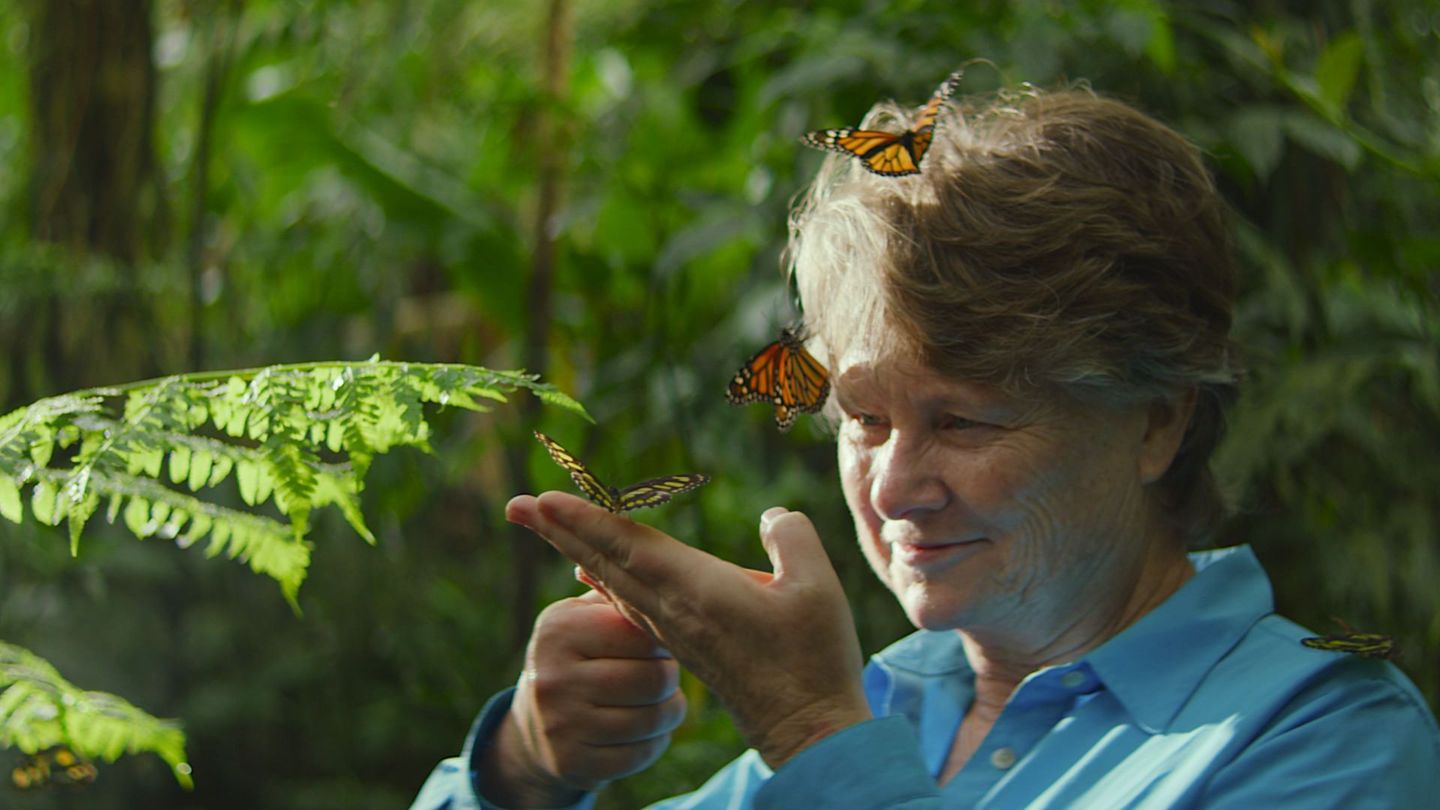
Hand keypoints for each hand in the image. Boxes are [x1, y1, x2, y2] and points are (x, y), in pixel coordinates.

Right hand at [479, 590, 685, 806]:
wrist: (536, 722)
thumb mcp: (583, 616)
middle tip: (662, 674)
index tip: (658, 643)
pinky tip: (647, 729)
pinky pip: (641, 754)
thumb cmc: (579, 655)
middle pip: (654, 679)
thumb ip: (616, 590)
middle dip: (669, 678)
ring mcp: (560, 724)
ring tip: (662, 700)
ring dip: (669, 712)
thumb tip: (653, 556)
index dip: (662, 640)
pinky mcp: (572, 763)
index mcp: (560, 629)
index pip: (641, 633)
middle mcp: (554, 677)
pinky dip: (655, 742)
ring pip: (653, 720)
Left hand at [506, 492, 871, 768]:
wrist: (808, 731)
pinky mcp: (684, 646)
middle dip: (560, 530)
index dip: (586, 519)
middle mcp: (673, 611)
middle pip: (604, 561)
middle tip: (516, 505)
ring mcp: (674, 631)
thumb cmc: (814, 660)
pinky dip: (603, 579)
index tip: (545, 500)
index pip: (629, 546)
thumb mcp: (817, 589)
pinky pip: (629, 604)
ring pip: (612, 581)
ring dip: (576, 548)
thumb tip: (770, 516)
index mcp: (697, 592)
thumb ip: (792, 539)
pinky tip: (589, 573)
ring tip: (546, 525)